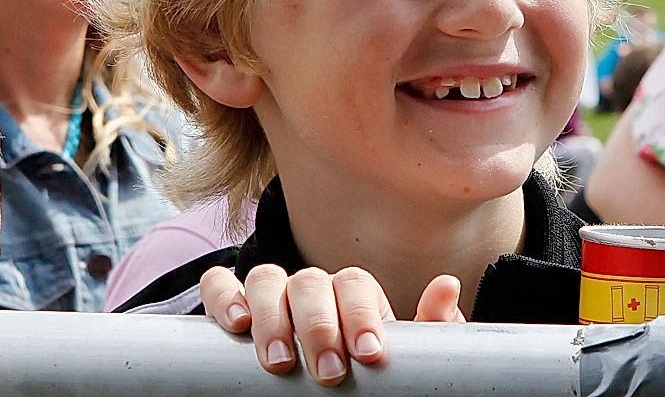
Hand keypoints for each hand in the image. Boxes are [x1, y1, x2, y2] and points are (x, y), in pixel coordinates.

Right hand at [201, 265, 463, 384]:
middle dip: (318, 327)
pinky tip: (235, 325)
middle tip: (328, 372)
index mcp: (350, 295)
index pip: (354, 284)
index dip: (361, 315)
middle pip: (309, 282)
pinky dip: (225, 296)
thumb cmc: (362, 371)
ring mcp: (268, 294)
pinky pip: (218, 284)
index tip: (369, 357)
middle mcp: (308, 288)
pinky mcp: (229, 305)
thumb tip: (446, 285)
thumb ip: (427, 329)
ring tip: (280, 360)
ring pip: (265, 279)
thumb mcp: (400, 357)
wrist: (323, 387)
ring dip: (271, 316)